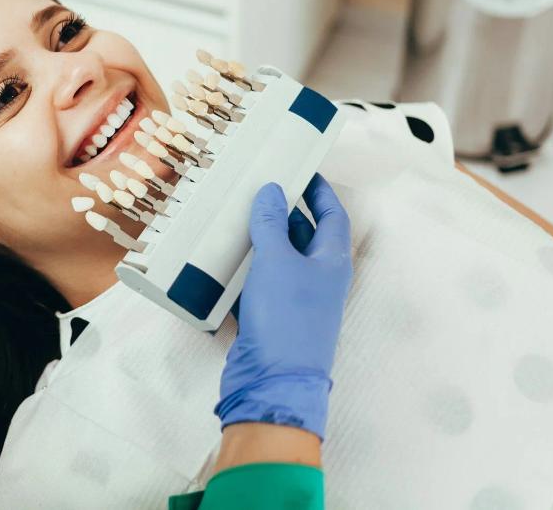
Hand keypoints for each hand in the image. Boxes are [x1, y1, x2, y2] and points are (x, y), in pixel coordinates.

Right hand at [215, 174, 352, 439]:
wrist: (273, 381)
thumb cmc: (287, 317)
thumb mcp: (277, 260)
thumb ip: (272, 223)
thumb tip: (273, 191)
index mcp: (331, 262)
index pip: (333, 216)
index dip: (320, 191)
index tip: (302, 169)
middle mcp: (318, 279)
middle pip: (304, 236)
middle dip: (282, 213)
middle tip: (257, 189)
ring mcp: (294, 301)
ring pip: (277, 261)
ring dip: (257, 241)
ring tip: (232, 218)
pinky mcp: (270, 319)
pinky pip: (257, 286)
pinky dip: (242, 272)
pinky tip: (219, 260)